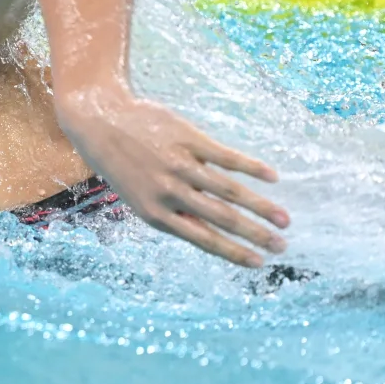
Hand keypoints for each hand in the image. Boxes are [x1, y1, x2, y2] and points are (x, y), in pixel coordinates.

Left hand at [59, 88, 290, 267]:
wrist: (99, 120)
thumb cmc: (122, 164)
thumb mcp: (138, 198)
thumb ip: (171, 215)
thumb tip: (210, 235)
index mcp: (156, 214)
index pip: (204, 240)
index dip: (234, 253)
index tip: (259, 263)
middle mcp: (169, 192)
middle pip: (222, 218)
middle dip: (256, 235)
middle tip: (282, 246)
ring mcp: (180, 164)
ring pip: (230, 190)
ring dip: (262, 207)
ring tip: (285, 219)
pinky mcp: (188, 139)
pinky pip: (227, 157)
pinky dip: (252, 167)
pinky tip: (273, 177)